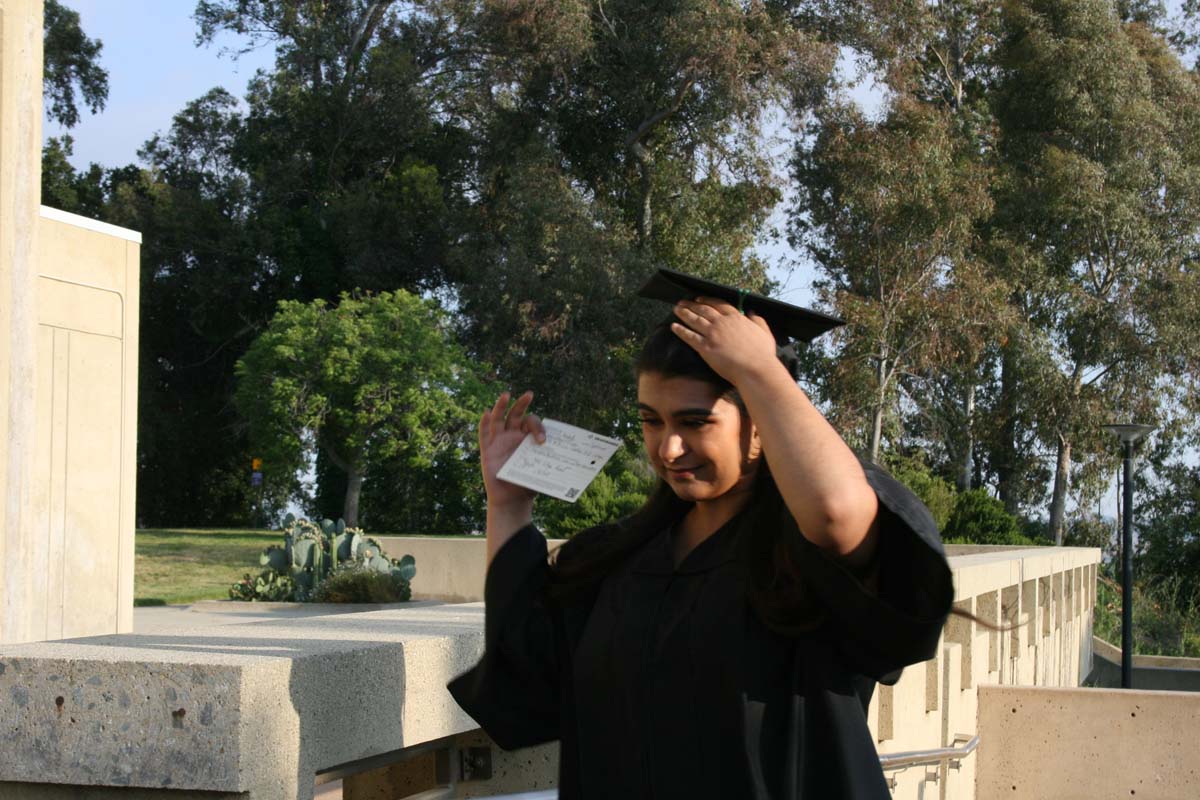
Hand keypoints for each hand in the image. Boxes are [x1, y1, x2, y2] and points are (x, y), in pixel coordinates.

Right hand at [479, 390, 545, 510]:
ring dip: (501, 406)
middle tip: (529, 395)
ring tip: (506, 395)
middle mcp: (513, 436)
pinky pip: (484, 434)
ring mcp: (499, 441)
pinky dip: (484, 423)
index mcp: (527, 439)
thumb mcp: (542, 474)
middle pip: (516, 415)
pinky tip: (487, 413)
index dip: (538, 428)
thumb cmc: (528, 485)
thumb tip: (569, 465)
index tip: (542, 441)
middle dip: (522, 404)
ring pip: (499, 419)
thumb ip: (550, 468)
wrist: (512, 500)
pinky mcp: (487, 450)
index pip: (532, 424)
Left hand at [670, 297, 782, 384]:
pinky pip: (689, 336)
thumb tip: (753, 313)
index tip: (698, 299)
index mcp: (736, 318)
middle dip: (691, 305)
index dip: (707, 300)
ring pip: (695, 320)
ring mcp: (713, 334)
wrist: (755, 369)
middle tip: (682, 302)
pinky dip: (681, 330)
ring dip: (684, 313)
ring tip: (676, 309)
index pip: (718, 304)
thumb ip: (758, 321)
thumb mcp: (765, 333)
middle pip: (703, 310)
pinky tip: (674, 326)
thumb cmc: (762, 354)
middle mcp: (722, 323)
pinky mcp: (705, 347)